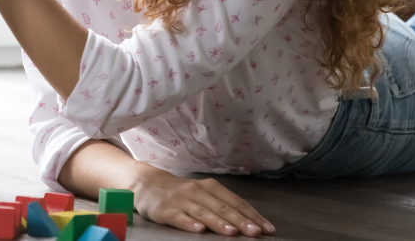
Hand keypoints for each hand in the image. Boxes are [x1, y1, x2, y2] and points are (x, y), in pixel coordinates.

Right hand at [133, 164, 274, 236]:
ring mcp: (180, 200)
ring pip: (202, 212)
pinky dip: (188, 223)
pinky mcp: (165, 210)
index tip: (268, 229)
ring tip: (232, 232)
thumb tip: (252, 222)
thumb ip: (223, 206)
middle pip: (221, 207)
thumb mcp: (203, 194)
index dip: (252, 215)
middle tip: (255, 233)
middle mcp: (196, 191)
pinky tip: (198, 230)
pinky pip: (178, 217)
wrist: (146, 183)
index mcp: (210, 187)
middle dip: (240, 220)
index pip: (235, 202)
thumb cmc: (181, 193)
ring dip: (218, 222)